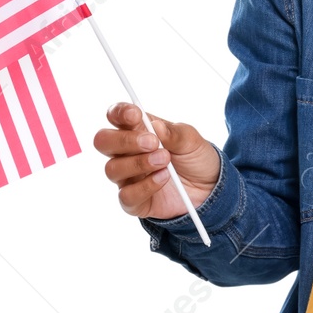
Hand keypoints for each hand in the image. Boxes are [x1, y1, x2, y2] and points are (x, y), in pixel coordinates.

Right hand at [91, 102, 220, 220]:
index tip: (135, 114)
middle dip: (124, 140)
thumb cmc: (195, 158)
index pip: (116, 116)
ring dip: (139, 163)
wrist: (209, 189)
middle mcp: (127, 152)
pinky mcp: (133, 200)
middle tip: (153, 143)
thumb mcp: (192, 140)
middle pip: (103, 141)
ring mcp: (128, 177)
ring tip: (165, 161)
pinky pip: (126, 195)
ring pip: (112, 168)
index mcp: (138, 130)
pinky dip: (145, 186)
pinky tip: (163, 178)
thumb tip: (156, 126)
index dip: (119, 113)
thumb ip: (174, 133)